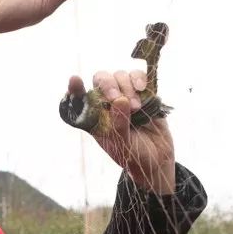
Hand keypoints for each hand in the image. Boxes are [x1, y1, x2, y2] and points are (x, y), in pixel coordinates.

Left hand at [68, 70, 175, 194]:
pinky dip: (139, 78)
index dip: (76, 88)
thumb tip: (120, 100)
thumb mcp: (122, 145)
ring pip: (119, 75)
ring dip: (126, 87)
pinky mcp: (143, 92)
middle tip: (116, 97)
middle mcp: (107, 102)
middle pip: (101, 79)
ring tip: (135, 107)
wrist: (157, 158)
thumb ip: (119, 125)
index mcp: (95, 116)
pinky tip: (141, 88)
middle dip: (108, 85)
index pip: (80, 98)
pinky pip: (137, 75)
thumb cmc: (132, 154)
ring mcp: (125, 95)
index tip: (75, 80)